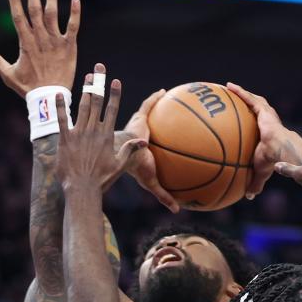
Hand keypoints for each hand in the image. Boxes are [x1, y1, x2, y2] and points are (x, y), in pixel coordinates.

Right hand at [0, 0, 79, 96]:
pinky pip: (73, 26)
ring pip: (53, 14)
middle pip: (35, 10)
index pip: (19, 17)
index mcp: (25, 43)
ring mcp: (56, 41)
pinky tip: (75, 0)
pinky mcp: (69, 46)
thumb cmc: (28, 88)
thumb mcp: (8, 74)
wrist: (50, 98)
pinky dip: (75, 13)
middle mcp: (40, 38)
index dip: (15, 1)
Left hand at [56, 64, 146, 192]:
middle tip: (99, 70)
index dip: (114, 94)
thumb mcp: (119, 165)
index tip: (115, 81)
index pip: (112, 110)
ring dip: (85, 90)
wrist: (82, 189)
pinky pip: (62, 119)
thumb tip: (143, 142)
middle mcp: (93, 131)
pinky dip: (60, 106)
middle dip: (99, 84)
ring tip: (87, 77)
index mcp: (106, 136)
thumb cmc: (101, 179)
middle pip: (97, 102)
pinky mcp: (65, 140)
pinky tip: (59, 94)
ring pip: (82, 107)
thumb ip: (129, 150)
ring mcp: (78, 134)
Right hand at [119, 90, 178, 212]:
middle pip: (145, 126)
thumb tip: (177, 210)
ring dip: (152, 103)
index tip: (157, 142)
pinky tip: (164, 91)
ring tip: (164, 96)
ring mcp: (137, 125)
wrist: (124, 155)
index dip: (150, 143)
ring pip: (146, 112)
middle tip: (164, 117)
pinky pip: (149, 104)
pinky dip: (155, 97)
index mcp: (138, 150)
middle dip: (150, 120)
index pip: (145, 145)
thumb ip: (164, 195)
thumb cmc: (136, 169)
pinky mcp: (139, 117)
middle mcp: (136, 137)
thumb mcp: (152, 183)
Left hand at [227, 82, 291, 198]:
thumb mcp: (260, 172)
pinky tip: (229, 86)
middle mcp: (266, 121)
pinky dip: (239, 92)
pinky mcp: (264, 109)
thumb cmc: (272, 161)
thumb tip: (248, 197)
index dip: (249, 123)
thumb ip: (254, 183)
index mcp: (266, 134)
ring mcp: (266, 114)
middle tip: (232, 101)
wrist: (280, 150)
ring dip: (242, 94)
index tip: (240, 122)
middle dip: (244, 104)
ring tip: (229, 88)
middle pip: (254, 110)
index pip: (257, 126)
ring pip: (252, 101)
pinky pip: (249, 98)